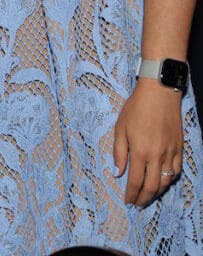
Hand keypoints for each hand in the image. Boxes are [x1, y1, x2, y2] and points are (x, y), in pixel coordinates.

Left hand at [113, 79, 182, 206]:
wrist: (159, 93)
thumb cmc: (136, 108)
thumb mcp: (120, 127)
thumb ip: (119, 152)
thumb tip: (118, 172)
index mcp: (139, 151)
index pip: (135, 181)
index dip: (131, 194)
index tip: (127, 201)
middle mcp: (156, 156)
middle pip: (152, 187)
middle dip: (143, 199)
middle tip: (137, 203)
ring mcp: (170, 153)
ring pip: (166, 182)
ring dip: (157, 193)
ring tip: (148, 196)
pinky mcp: (179, 148)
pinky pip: (176, 171)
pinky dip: (169, 181)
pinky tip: (163, 182)